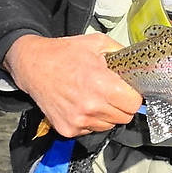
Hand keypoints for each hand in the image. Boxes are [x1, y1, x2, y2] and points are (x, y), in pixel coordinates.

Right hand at [3, 33, 142, 137]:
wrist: (33, 66)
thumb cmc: (63, 54)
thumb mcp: (97, 43)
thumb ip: (121, 52)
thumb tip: (138, 63)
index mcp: (101, 84)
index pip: (134, 104)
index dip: (133, 96)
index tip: (128, 91)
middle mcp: (90, 106)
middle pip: (124, 117)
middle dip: (122, 105)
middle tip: (112, 93)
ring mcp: (78, 121)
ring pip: (109, 125)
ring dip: (107, 114)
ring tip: (94, 97)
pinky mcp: (67, 129)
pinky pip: (91, 130)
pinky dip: (91, 120)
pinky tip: (82, 104)